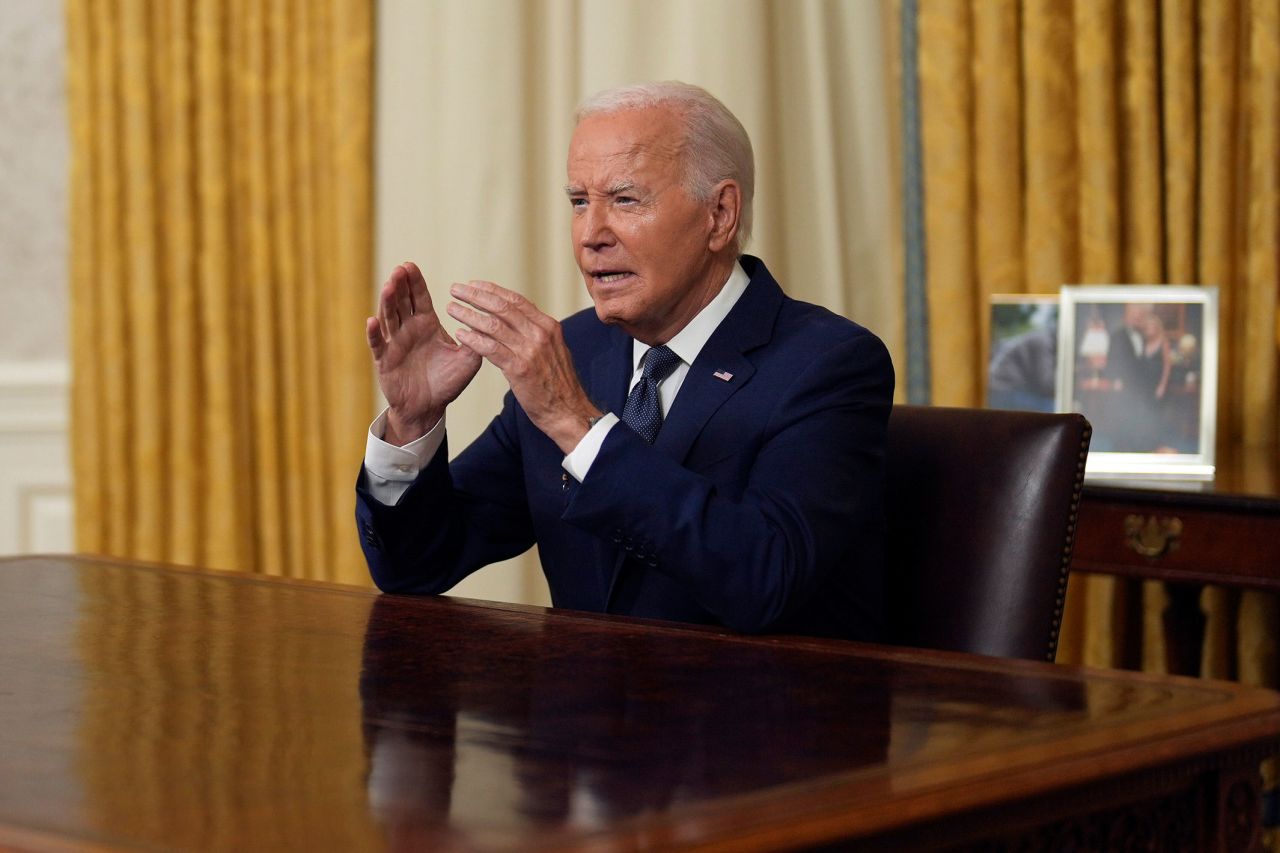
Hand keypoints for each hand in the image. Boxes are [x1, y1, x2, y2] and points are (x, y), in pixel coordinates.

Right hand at [366, 262, 481, 444]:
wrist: (429, 408)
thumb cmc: (447, 382)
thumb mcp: (468, 360)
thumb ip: (477, 341)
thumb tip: (489, 323)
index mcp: (427, 325)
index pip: (419, 298)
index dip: (415, 282)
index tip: (410, 265)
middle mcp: (408, 329)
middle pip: (402, 301)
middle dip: (400, 285)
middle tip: (400, 269)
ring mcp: (394, 343)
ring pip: (389, 318)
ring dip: (387, 302)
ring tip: (389, 286)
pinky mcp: (384, 360)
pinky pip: (377, 345)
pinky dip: (374, 333)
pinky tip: (372, 321)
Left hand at [446, 280, 599, 452]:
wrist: (569, 411)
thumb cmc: (558, 385)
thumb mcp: (553, 350)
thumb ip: (536, 334)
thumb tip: (518, 321)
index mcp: (548, 326)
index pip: (516, 300)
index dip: (492, 290)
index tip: (473, 285)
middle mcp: (540, 333)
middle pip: (502, 307)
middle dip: (476, 296)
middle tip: (456, 290)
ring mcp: (530, 350)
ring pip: (493, 325)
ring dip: (469, 314)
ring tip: (452, 309)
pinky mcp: (520, 369)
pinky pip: (491, 348)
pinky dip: (473, 339)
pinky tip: (460, 334)